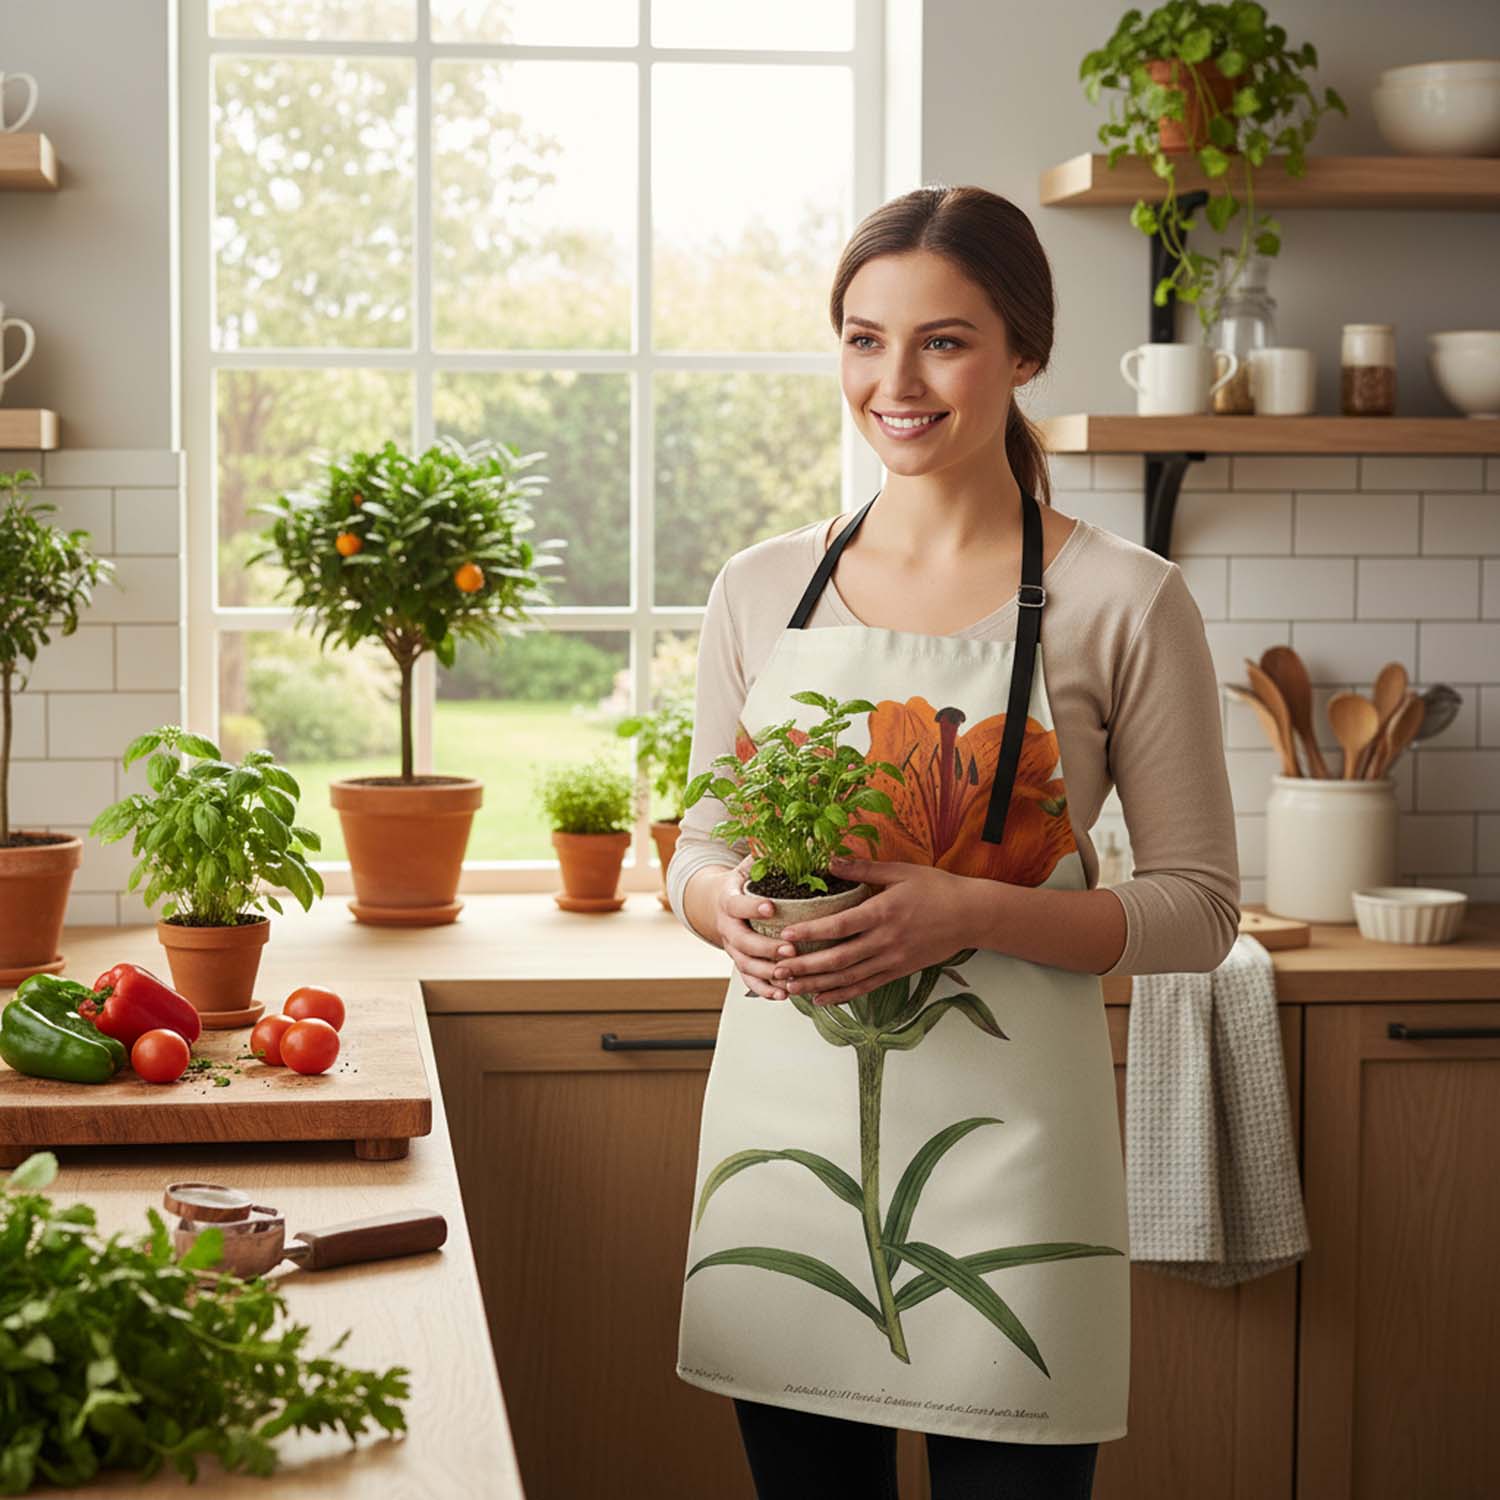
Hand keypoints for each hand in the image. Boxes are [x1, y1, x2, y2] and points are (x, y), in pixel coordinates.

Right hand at [713, 855, 803, 1002]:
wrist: (718, 903)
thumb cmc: (744, 882)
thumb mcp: (751, 865)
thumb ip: (771, 856)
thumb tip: (808, 840)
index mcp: (728, 899)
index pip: (738, 904)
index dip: (753, 907)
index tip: (772, 908)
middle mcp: (727, 927)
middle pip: (742, 942)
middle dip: (766, 948)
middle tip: (791, 950)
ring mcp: (732, 948)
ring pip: (745, 965)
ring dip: (767, 973)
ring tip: (788, 976)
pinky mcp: (739, 963)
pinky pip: (749, 981)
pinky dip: (764, 990)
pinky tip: (782, 995)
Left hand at [768, 855, 980, 1006]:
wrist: (971, 915)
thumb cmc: (937, 888)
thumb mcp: (901, 871)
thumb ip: (863, 868)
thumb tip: (829, 860)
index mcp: (883, 912)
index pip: (840, 925)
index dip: (811, 932)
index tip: (786, 936)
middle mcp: (885, 940)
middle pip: (838, 958)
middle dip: (805, 965)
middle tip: (777, 968)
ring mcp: (892, 960)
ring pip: (849, 977)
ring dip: (817, 984)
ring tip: (789, 987)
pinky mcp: (899, 971)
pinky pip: (866, 987)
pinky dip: (842, 995)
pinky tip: (821, 999)